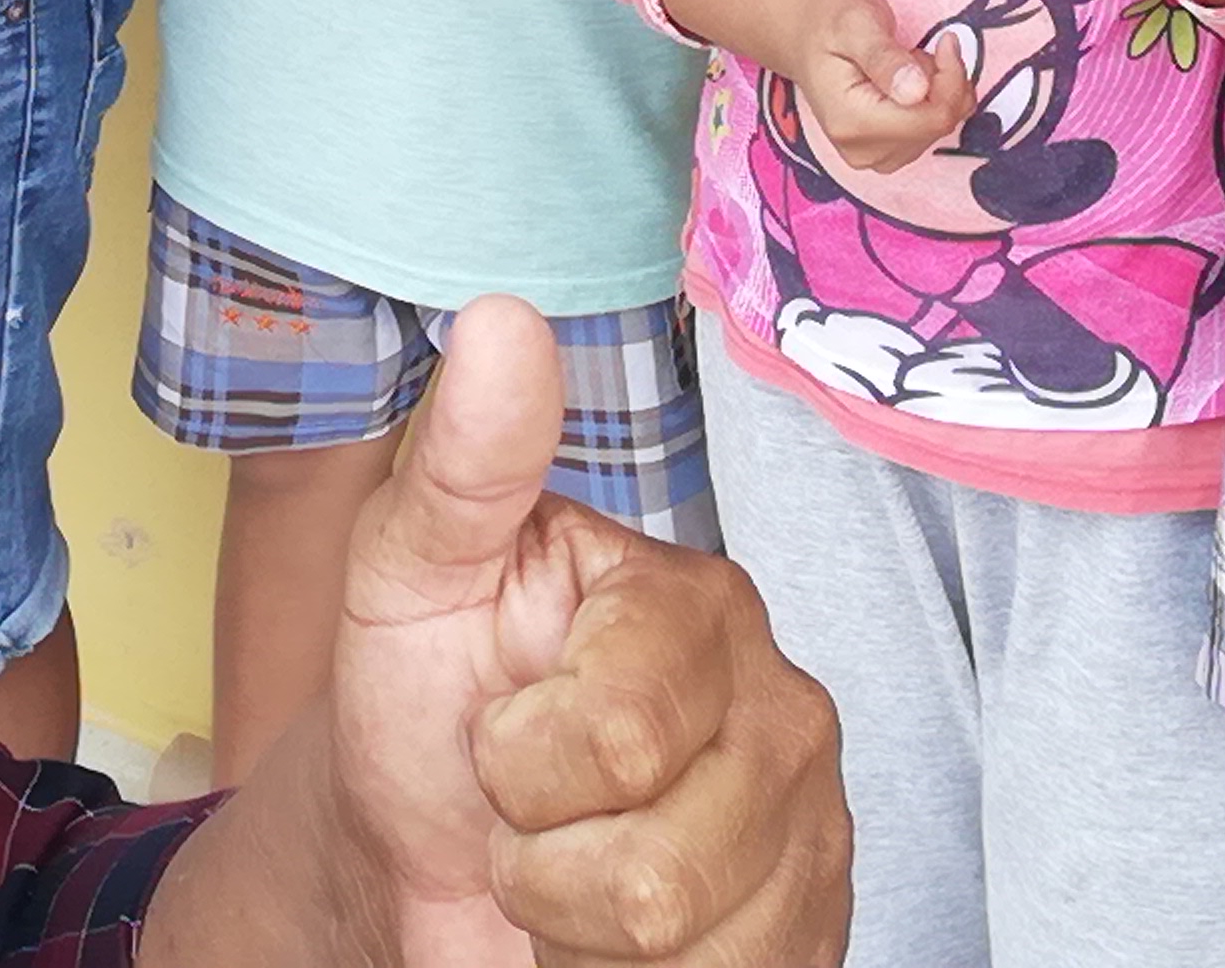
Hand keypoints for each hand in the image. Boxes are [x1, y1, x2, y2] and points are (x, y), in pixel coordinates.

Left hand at [325, 297, 847, 966]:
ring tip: (568, 869)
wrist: (420, 849)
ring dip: (579, 934)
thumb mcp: (409, 575)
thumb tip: (501, 319)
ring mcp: (811, 829)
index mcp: (694, 602)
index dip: (515, 764)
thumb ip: (462, 462)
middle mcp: (783, 706)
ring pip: (683, 951)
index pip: (617, 738)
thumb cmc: (427, 701)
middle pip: (655, 868)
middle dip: (543, 863)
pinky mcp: (815, 930)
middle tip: (529, 813)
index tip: (496, 727)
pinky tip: (614, 933)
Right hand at [781, 0, 970, 172]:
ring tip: (904, 63)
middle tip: (916, 48)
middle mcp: (861, 150)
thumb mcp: (857, 22)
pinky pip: (930, 134)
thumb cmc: (828, 20)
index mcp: (852, 121)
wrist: (802, 33)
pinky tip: (911, 81)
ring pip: (938, 130)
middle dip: (943, 82)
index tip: (946, 40)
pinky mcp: (883, 153)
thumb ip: (885, 56)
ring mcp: (872, 157)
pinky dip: (934, 103)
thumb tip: (916, 91)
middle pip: (937, 126)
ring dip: (938, 92)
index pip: (932, 118)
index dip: (951, 79)